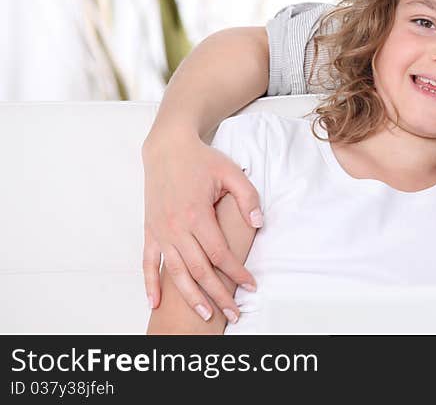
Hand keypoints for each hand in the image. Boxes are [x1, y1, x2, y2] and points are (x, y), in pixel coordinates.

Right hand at [142, 131, 261, 321]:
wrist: (167, 148)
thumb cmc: (201, 160)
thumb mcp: (231, 172)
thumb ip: (248, 198)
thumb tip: (259, 224)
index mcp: (197, 214)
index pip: (220, 254)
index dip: (236, 273)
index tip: (251, 285)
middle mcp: (175, 227)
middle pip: (199, 270)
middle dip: (218, 295)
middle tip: (233, 313)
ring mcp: (160, 231)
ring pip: (176, 272)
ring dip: (190, 296)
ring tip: (205, 314)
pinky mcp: (149, 230)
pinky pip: (148, 262)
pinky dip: (150, 284)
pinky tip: (156, 302)